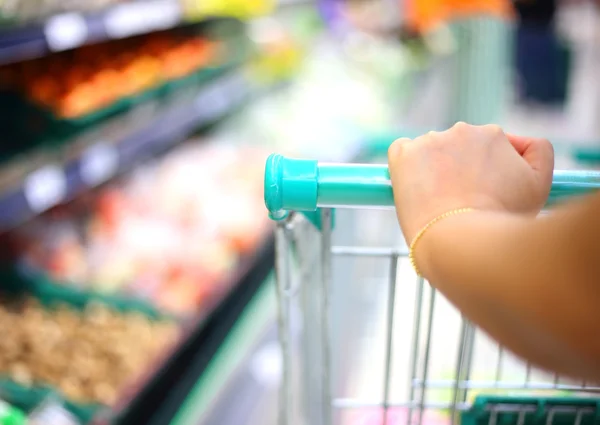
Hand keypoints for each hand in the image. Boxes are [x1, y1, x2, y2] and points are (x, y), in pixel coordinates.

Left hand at [388, 122, 553, 242]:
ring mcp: (429, 140)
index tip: (481, 194)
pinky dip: (405, 167)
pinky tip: (415, 188)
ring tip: (439, 203)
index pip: (487, 149)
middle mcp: (462, 130)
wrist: (460, 240)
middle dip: (459, 170)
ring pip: (431, 152)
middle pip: (458, 150)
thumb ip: (537, 153)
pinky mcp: (402, 153)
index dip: (485, 173)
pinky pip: (401, 152)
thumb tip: (520, 142)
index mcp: (494, 134)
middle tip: (461, 203)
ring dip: (433, 170)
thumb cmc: (501, 219)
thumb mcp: (538, 185)